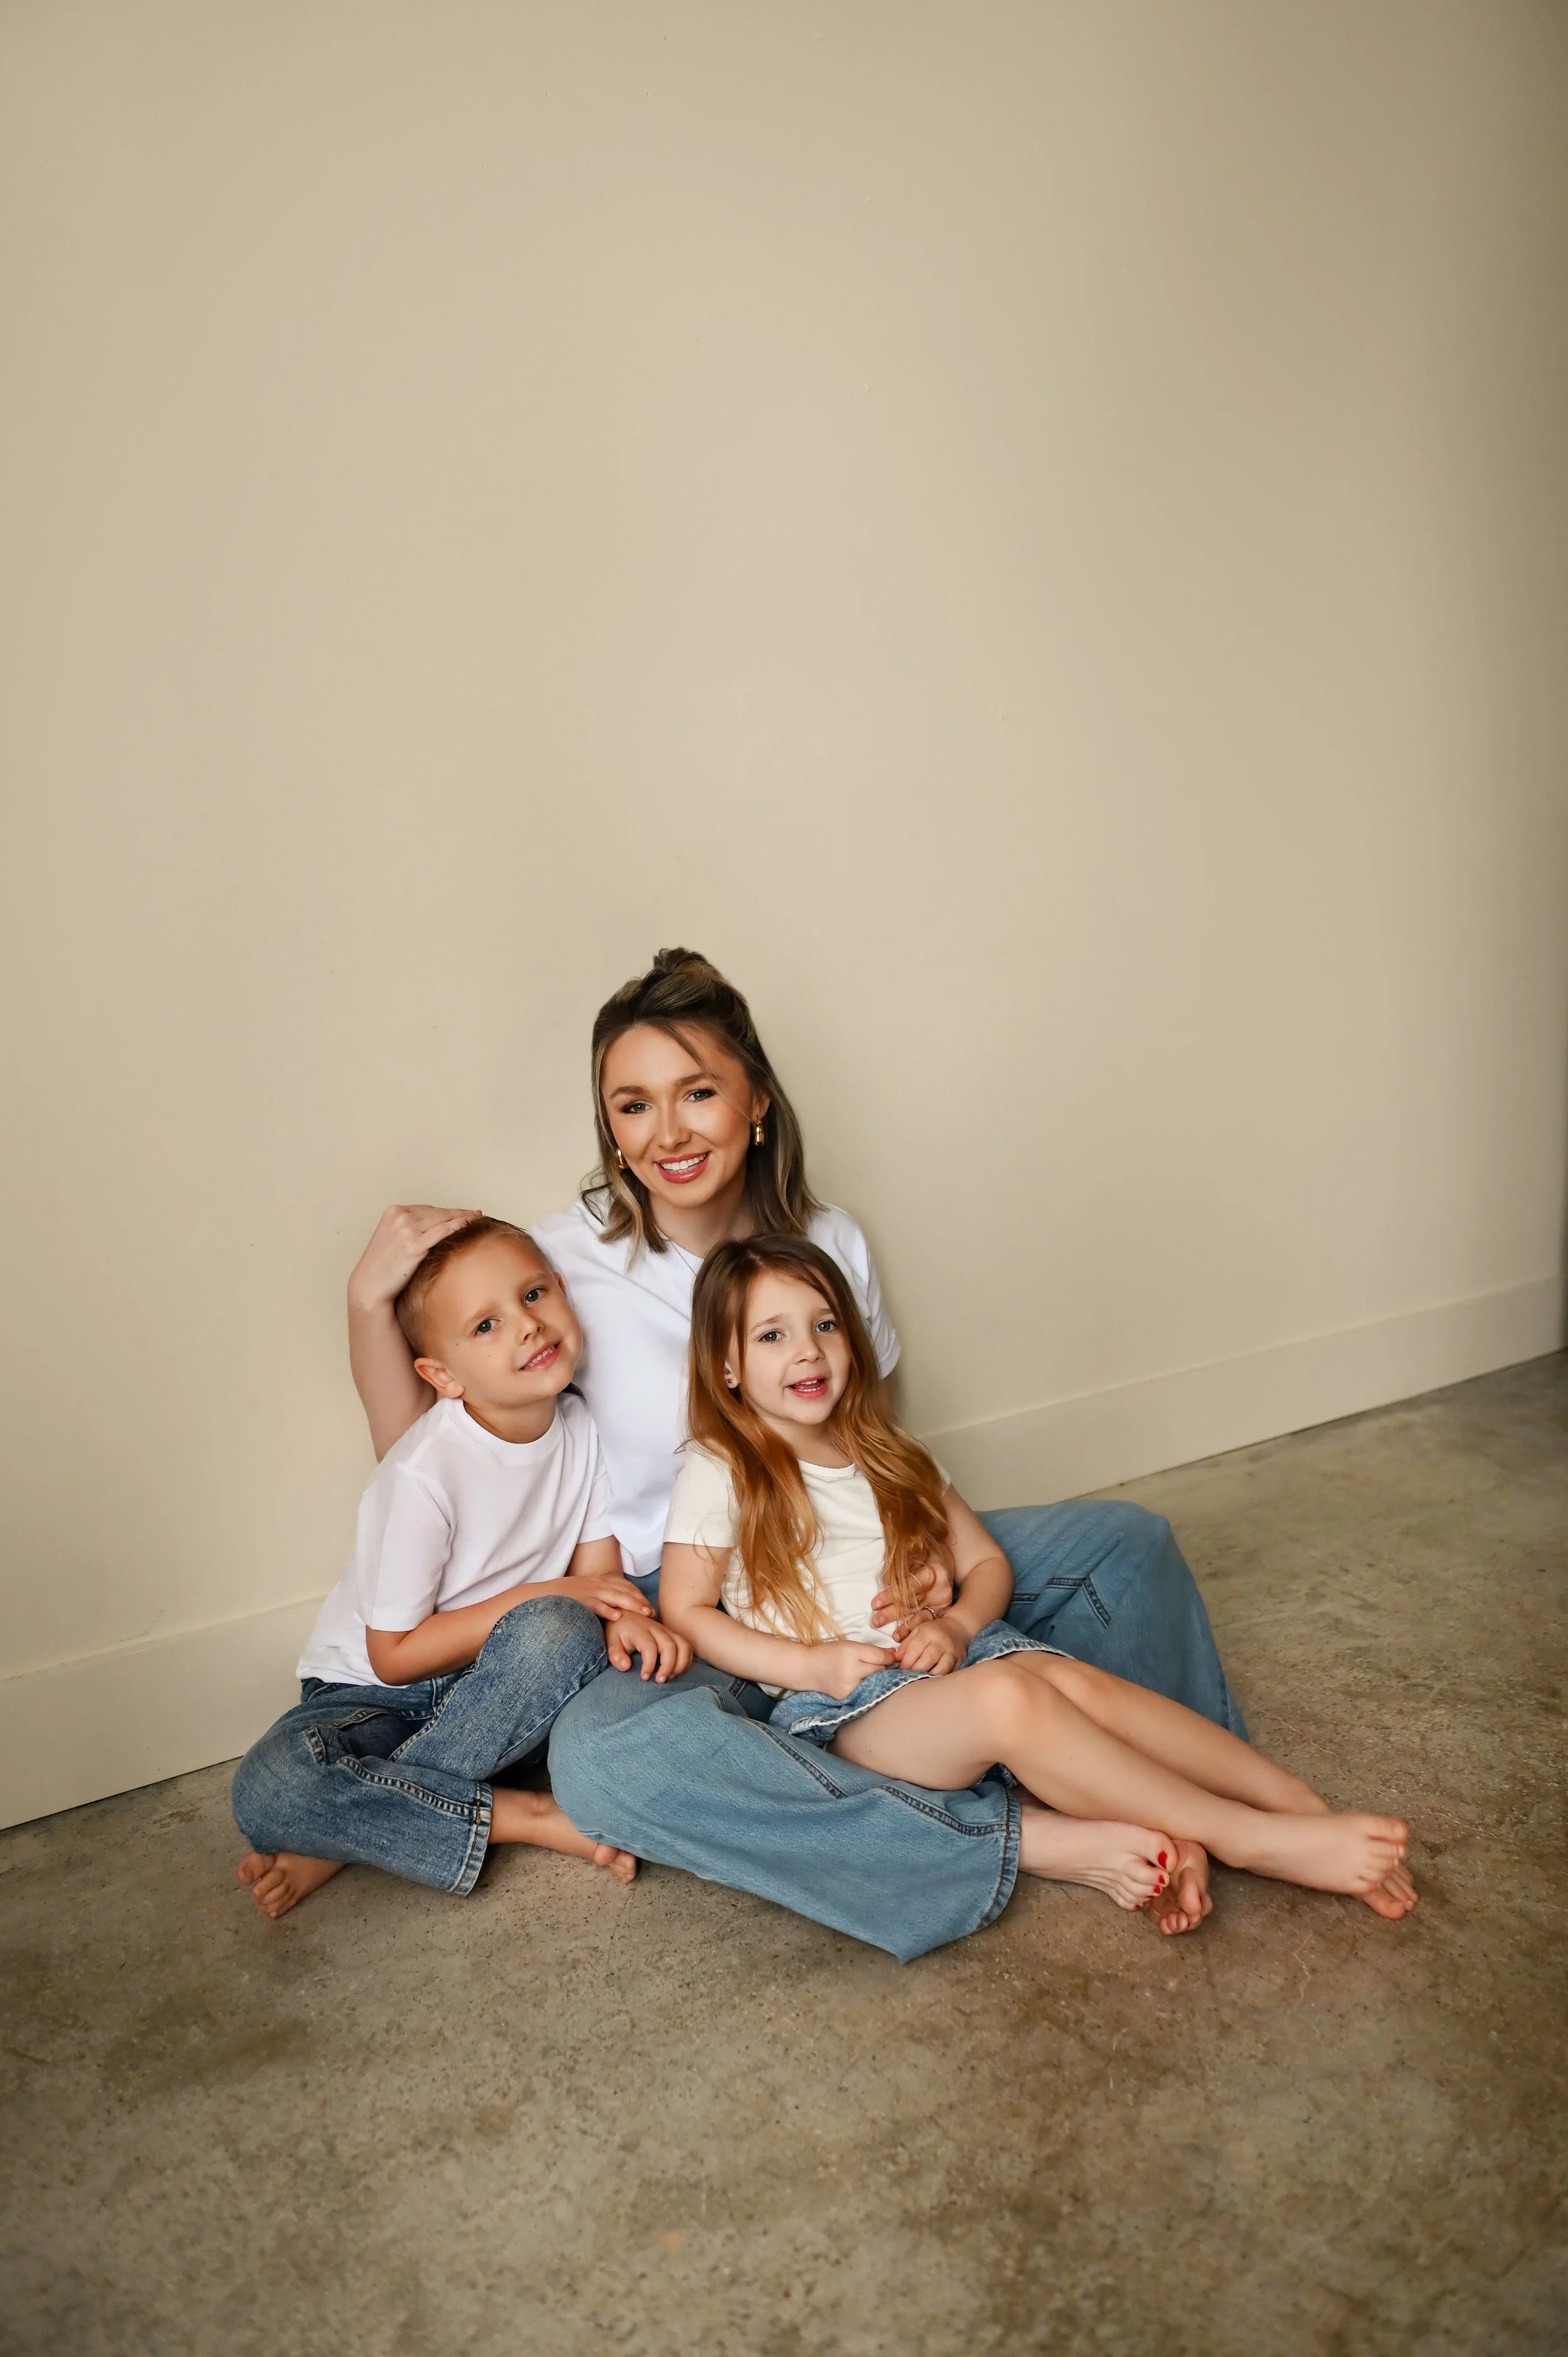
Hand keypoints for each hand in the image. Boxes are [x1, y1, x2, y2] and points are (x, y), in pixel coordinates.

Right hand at [348, 1203, 480, 1311]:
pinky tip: (469, 1224)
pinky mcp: (413, 1244)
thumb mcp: (393, 1239)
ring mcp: (406, 1229)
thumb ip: (410, 1229)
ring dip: (462, 1217)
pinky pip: (441, 1231)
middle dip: (458, 1213)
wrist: (370, 1285)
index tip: (462, 1212)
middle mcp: (399, 1216)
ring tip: (476, 1218)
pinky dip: (457, 1225)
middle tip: (475, 1213)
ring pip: (442, 1219)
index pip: (427, 1209)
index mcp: (393, 1212)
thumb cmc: (383, 1267)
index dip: (447, 1211)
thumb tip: (435, 1228)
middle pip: (437, 1212)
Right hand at [556, 1569, 654, 1622]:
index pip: (622, 1585)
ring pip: (614, 1596)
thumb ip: (597, 1598)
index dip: (637, 1594)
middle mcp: (594, 1584)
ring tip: (644, 1613)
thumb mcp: (582, 1593)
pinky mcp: (578, 1601)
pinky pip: (595, 1604)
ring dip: (631, 1604)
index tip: (649, 1605)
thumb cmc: (561, 1599)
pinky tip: (618, 1617)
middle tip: (653, 1612)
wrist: (538, 1595)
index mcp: (596, 1582)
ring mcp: (586, 1591)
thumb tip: (612, 1609)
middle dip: (639, 1600)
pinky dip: (606, 1610)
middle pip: (623, 1590)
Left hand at [605, 1616, 690, 1680]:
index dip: (649, 1664)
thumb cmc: (618, 1630)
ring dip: (680, 1664)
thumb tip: (626, 1667)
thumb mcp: (611, 1641)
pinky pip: (686, 1647)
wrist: (626, 1614)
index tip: (644, 1677)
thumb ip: (616, 1654)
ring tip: (669, 1677)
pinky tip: (675, 1671)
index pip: (650, 1647)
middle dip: (668, 1666)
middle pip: (670, 1646)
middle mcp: (657, 1629)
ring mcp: (667, 1631)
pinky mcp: (673, 1635)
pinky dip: (685, 1661)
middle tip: (659, 1681)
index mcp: (640, 1630)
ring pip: (683, 1646)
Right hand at [802, 1640, 897, 1699]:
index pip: (880, 1656)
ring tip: (868, 1674)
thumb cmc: (829, 1653)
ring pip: (874, 1683)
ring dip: (876, 1679)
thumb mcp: (849, 1645)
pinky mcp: (846, 1697)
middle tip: (879, 1665)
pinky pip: (864, 1692)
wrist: (806, 1669)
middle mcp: (851, 1670)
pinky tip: (861, 1683)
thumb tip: (893, 1655)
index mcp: (851, 1652)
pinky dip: (866, 1688)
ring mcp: (848, 1686)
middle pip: (880, 1670)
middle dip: (882, 1668)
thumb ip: (871, 1650)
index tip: (890, 1657)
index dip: (888, 1656)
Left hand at [869, 1557, 954, 1628]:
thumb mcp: (915, 1556)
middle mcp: (940, 1590)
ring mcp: (943, 1603)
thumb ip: (901, 1568)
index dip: (890, 1596)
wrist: (947, 1564)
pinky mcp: (944, 1612)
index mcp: (933, 1573)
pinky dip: (916, 1631)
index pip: (907, 1587)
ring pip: (921, 1617)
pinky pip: (928, 1623)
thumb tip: (882, 1581)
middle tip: (876, 1621)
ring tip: (893, 1636)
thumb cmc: (926, 1559)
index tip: (875, 1604)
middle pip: (912, 1603)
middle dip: (893, 1613)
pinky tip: (906, 1638)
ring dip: (905, 1627)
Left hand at [893, 1612, 966, 1675]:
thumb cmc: (934, 1631)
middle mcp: (940, 1642)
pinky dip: (939, 1679)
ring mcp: (952, 1652)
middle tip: (907, 1678)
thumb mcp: (917, 1631)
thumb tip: (895, 1659)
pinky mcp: (959, 1662)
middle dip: (914, 1671)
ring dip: (928, 1677)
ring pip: (939, 1670)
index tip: (899, 1670)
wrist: (958, 1627)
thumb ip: (906, 1645)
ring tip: (920, 1681)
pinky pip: (949, 1674)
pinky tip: (932, 1681)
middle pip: (926, 1661)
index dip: (905, 1663)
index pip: (914, 1650)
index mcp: (928, 1632)